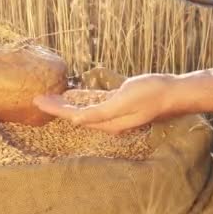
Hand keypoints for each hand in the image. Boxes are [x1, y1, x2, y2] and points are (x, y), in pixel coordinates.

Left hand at [34, 67, 212, 133]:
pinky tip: (75, 94)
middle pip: (76, 114)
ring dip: (67, 103)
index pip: (73, 116)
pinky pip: (96, 102)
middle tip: (38, 98)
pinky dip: (83, 98)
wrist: (176, 91)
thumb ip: (98, 113)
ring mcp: (115, 112)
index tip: (37, 101)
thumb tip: (74, 120)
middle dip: (56, 107)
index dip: (54, 110)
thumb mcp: (123, 102)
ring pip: (84, 108)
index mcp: (107, 122)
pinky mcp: (121, 102)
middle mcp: (109, 120)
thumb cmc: (152, 94)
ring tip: (52, 96)